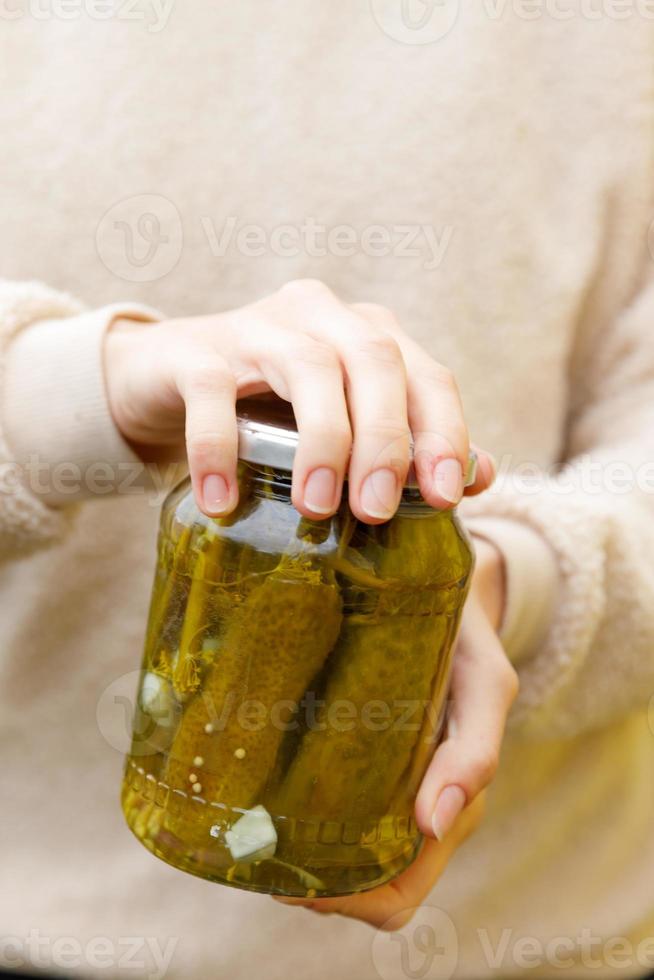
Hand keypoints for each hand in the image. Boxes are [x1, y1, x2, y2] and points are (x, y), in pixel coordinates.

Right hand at [104, 279, 494, 521]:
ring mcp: (259, 326)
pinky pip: (214, 391)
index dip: (444, 433)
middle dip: (386, 441)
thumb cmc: (268, 409)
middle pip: (375, 362)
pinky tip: (224, 502)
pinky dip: (219, 447)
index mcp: (368, 334)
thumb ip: (407, 444)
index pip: (427, 375)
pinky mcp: (197, 349)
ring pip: (310, 367)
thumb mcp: (341, 424)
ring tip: (317, 508)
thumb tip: (483, 476)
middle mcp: (322, 317)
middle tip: (376, 511)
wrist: (166, 378)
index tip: (446, 498)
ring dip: (322, 441)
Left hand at [274, 536, 517, 928]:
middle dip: (316, 887)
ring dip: (303, 857)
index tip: (295, 880)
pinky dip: (304, 819)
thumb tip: (434, 823)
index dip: (350, 903)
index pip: (401, 893)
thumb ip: (474, 749)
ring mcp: (391, 788)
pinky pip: (338, 812)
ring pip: (347, 857)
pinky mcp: (367, 760)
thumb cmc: (468, 640)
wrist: (453, 600)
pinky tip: (269, 794)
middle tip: (262, 851)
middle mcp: (418, 809)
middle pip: (366, 888)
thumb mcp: (484, 684)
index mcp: (450, 804)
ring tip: (256, 826)